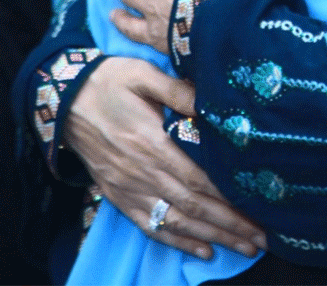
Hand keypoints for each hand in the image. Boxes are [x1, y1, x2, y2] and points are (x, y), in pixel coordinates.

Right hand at [64, 56, 265, 258]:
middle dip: (230, 225)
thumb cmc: (109, 81)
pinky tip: (202, 251)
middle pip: (194, 206)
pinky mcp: (119, 195)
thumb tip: (211, 103)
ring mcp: (130, 188)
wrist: (65, 98)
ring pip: (177, 221)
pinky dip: (178, 241)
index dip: (228, 197)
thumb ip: (178, 90)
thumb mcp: (144, 74)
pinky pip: (151, 225)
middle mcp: (143, 172)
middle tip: (261, 238)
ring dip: (212, 237)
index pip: (198, 178)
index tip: (257, 208)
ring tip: (243, 248)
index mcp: (152, 142)